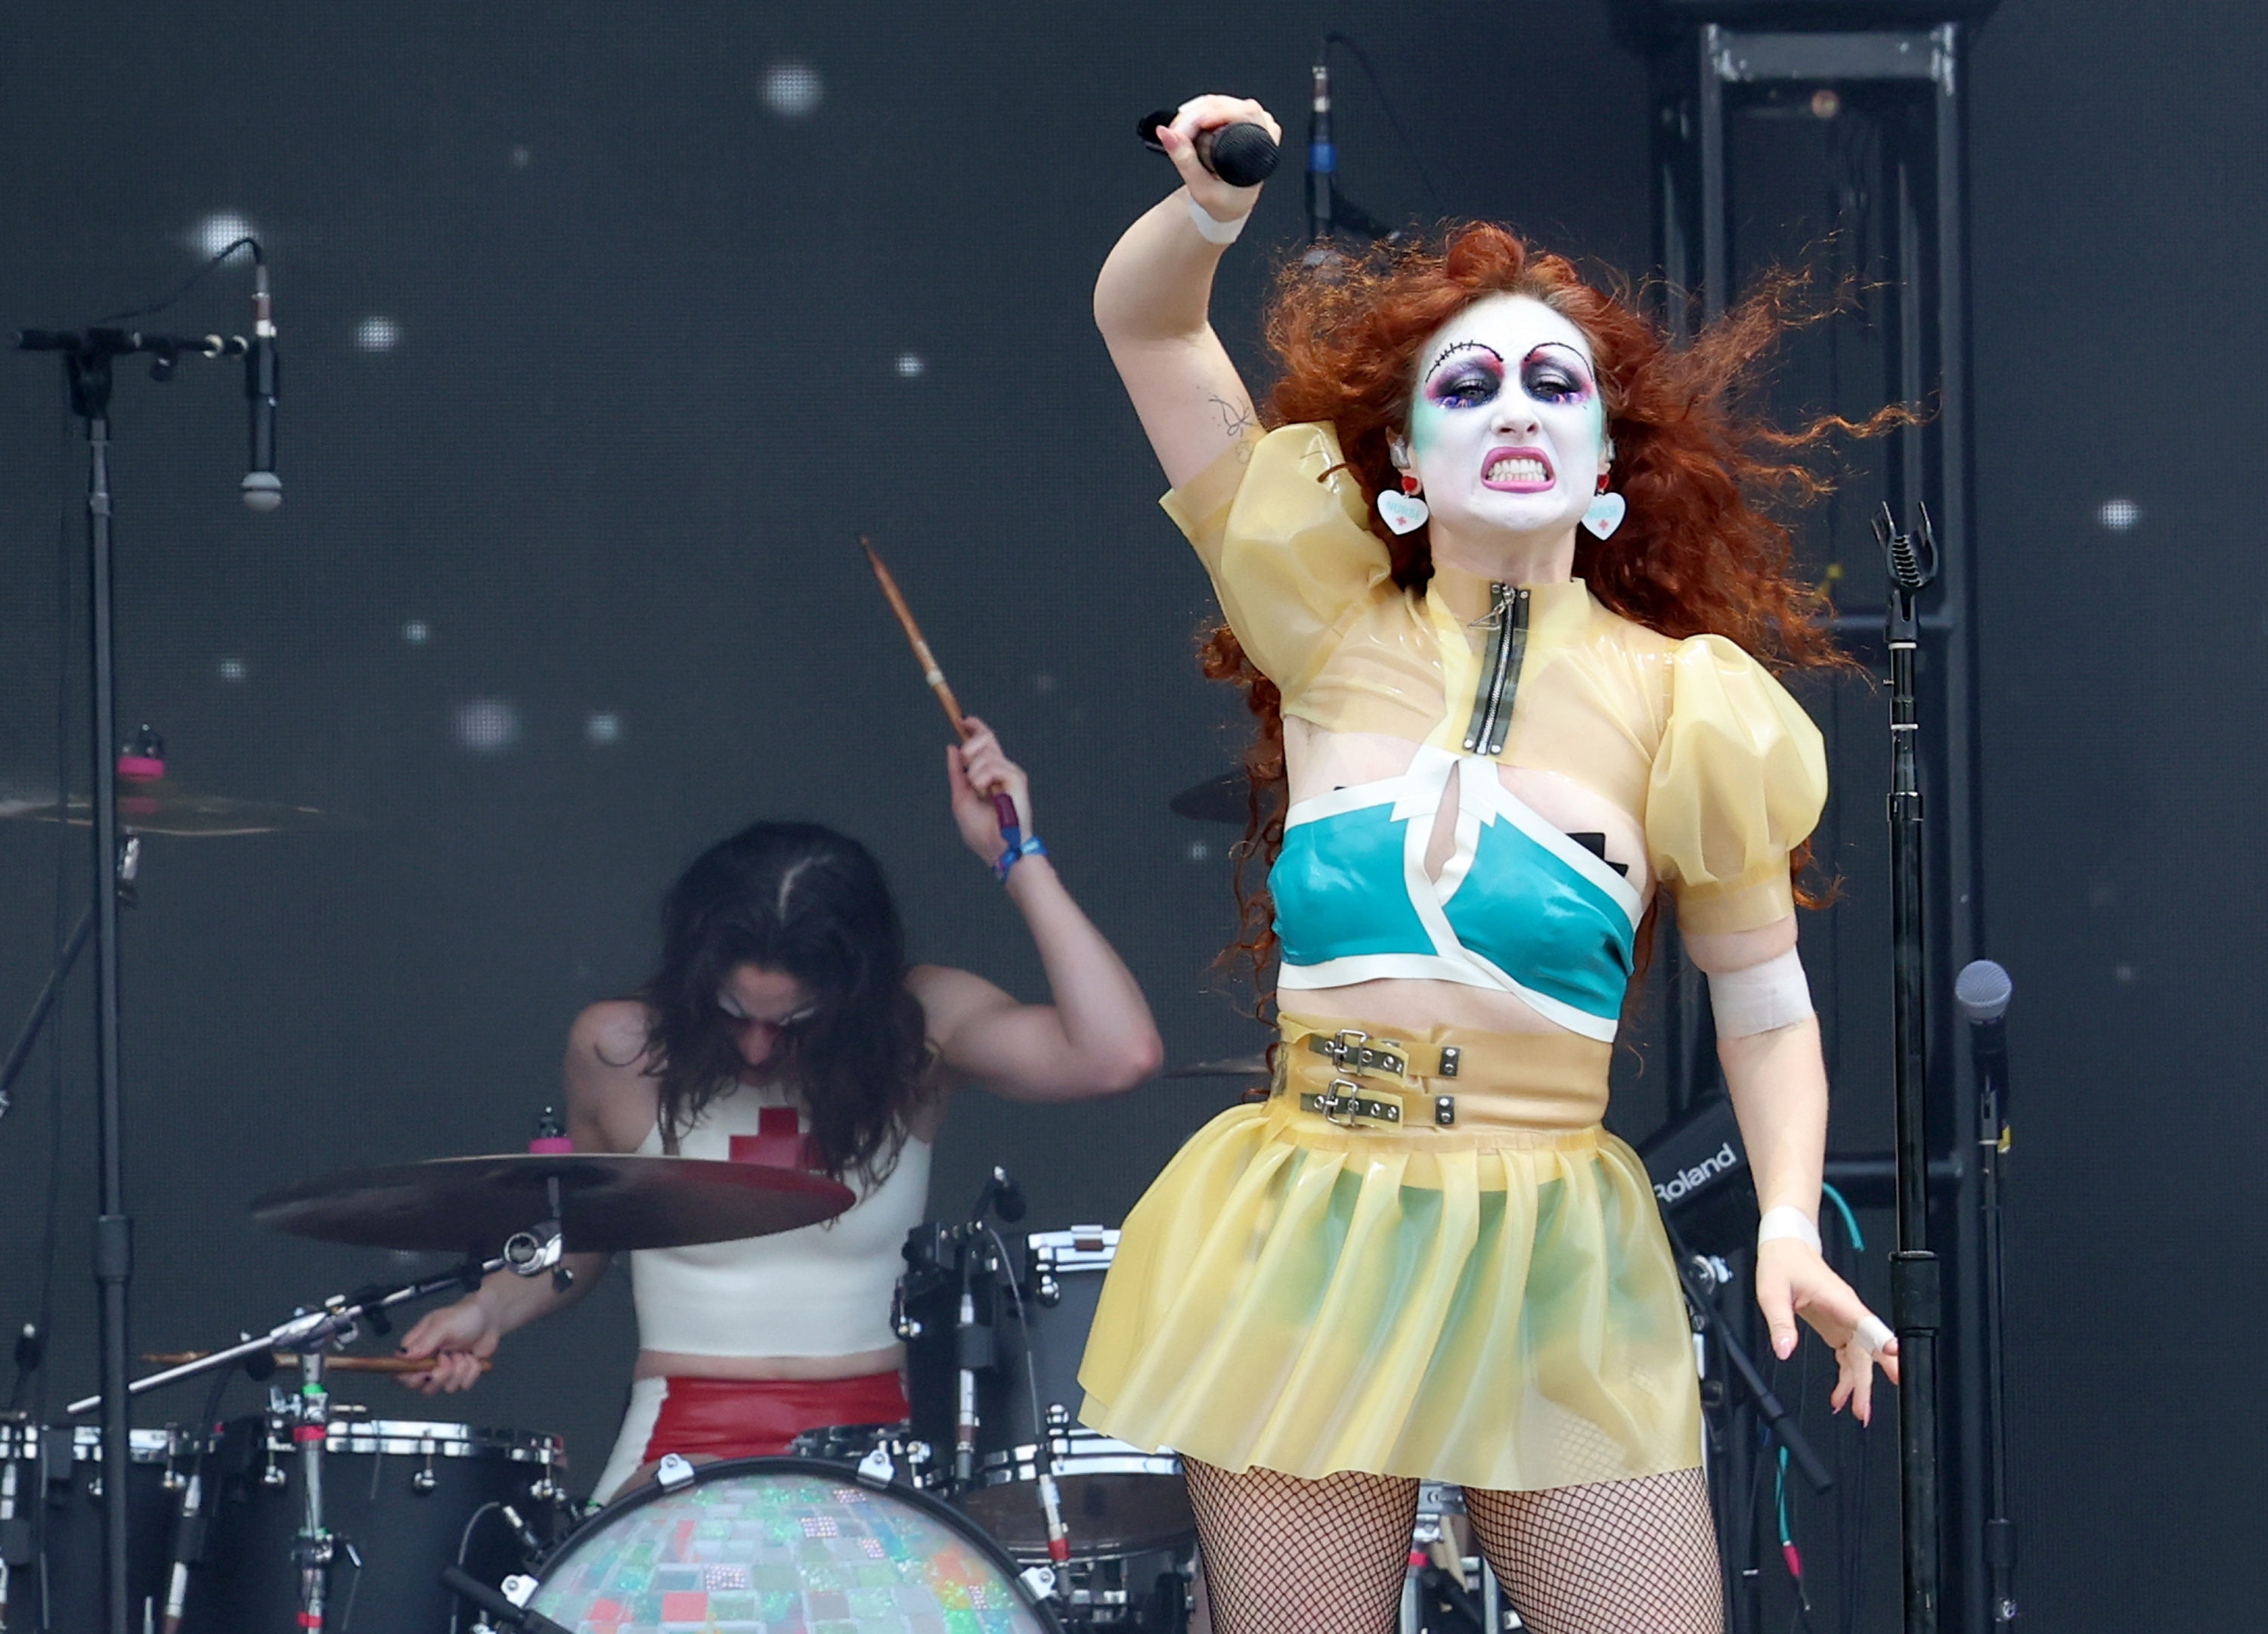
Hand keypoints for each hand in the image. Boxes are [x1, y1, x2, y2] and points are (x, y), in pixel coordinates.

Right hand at [395, 1297, 499, 1395]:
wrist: (489, 1317)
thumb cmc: (463, 1317)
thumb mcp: (442, 1325)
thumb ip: (423, 1342)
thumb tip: (402, 1356)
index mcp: (416, 1350)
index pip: (401, 1375)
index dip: (411, 1378)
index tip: (426, 1370)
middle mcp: (428, 1364)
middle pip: (425, 1388)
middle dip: (441, 1376)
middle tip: (449, 1357)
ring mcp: (446, 1372)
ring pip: (447, 1388)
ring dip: (460, 1369)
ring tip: (463, 1352)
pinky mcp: (462, 1376)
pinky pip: (465, 1385)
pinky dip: (472, 1371)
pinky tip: (472, 1357)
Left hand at [947, 716, 1033, 865]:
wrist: (996, 848)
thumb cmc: (981, 831)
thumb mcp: (960, 797)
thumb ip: (957, 772)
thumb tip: (952, 747)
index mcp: (990, 773)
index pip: (985, 742)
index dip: (975, 727)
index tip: (962, 720)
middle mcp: (1003, 769)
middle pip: (988, 737)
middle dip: (971, 744)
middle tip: (966, 762)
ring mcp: (1011, 773)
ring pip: (986, 753)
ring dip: (974, 772)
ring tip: (979, 791)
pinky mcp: (1017, 779)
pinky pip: (993, 765)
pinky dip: (982, 778)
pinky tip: (986, 792)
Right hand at [1157, 95, 1281, 228]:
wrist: (1230, 205)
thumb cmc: (1224, 200)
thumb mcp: (1202, 187)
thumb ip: (1184, 160)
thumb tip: (1166, 133)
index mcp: (1262, 149)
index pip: (1246, 113)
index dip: (1217, 112)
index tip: (1195, 122)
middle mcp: (1263, 130)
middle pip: (1228, 105)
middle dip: (1198, 114)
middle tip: (1177, 131)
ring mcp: (1254, 122)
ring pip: (1221, 102)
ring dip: (1196, 112)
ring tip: (1180, 132)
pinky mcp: (1242, 119)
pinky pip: (1219, 105)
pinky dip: (1200, 112)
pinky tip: (1189, 127)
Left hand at [1754, 1238, 1900, 1424]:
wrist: (1786, 1247)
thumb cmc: (1784, 1263)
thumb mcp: (1773, 1292)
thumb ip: (1780, 1322)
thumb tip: (1784, 1349)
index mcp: (1839, 1300)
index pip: (1866, 1322)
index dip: (1881, 1340)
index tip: (1893, 1357)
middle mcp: (1848, 1311)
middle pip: (1867, 1349)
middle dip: (1869, 1380)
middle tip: (1866, 1409)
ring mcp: (1845, 1320)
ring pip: (1860, 1357)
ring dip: (1859, 1384)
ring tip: (1857, 1410)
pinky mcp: (1838, 1326)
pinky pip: (1848, 1356)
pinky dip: (1847, 1376)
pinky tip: (1841, 1394)